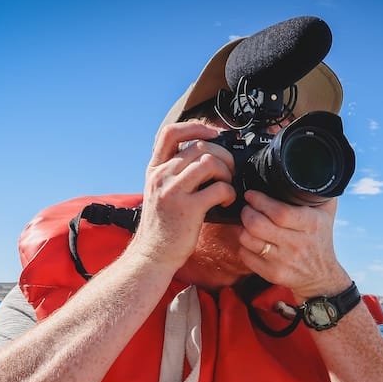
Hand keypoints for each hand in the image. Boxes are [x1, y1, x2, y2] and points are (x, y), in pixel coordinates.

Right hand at [131, 122, 236, 269]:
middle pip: (199, 146)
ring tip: (227, 185)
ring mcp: (173, 191)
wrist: (153, 254)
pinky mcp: (188, 209)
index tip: (214, 133)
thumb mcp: (159, 192)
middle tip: (229, 170)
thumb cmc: (162, 226)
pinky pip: (219, 188)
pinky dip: (229, 192)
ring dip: (226, 172)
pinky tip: (227, 201)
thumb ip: (174, 172)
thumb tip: (204, 155)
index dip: (196, 126)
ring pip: (210, 162)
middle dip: (222, 155)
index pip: (171, 133)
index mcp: (155, 169)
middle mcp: (162, 176)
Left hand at [238, 190, 351, 300]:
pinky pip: (246, 256)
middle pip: (259, 225)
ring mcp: (284, 261)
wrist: (321, 277)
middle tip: (247, 208)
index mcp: (311, 225)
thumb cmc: (320, 240)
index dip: (260, 201)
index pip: (279, 212)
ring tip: (247, 223)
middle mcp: (298, 244)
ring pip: (249, 240)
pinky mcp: (273, 274)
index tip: (252, 195)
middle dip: (247, 212)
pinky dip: (243, 246)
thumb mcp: (326, 214)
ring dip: (242, 228)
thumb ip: (319, 192)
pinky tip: (250, 240)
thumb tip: (310, 168)